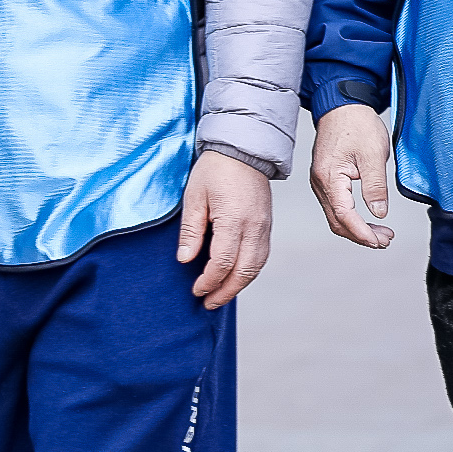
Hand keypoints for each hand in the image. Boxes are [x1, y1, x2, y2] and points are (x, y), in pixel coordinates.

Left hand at [177, 151, 273, 307]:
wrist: (244, 148)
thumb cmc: (215, 169)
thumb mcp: (194, 196)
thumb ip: (191, 231)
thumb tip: (186, 260)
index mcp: (233, 219)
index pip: (222, 263)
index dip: (208, 281)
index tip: (195, 289)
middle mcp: (254, 227)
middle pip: (243, 272)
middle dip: (225, 292)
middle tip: (208, 302)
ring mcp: (264, 226)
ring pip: (256, 267)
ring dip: (239, 285)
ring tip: (220, 295)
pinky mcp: (267, 224)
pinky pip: (261, 256)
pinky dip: (249, 271)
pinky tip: (235, 276)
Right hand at [308, 103, 394, 249]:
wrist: (343, 105)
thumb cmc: (357, 124)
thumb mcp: (373, 154)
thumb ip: (375, 186)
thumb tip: (379, 213)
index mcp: (330, 177)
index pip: (344, 216)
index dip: (362, 233)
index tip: (380, 241)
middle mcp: (320, 182)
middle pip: (337, 221)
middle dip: (361, 236)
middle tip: (385, 240)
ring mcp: (321, 181)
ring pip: (336, 216)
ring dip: (357, 228)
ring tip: (380, 233)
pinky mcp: (326, 178)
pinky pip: (336, 206)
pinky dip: (351, 217)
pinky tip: (366, 218)